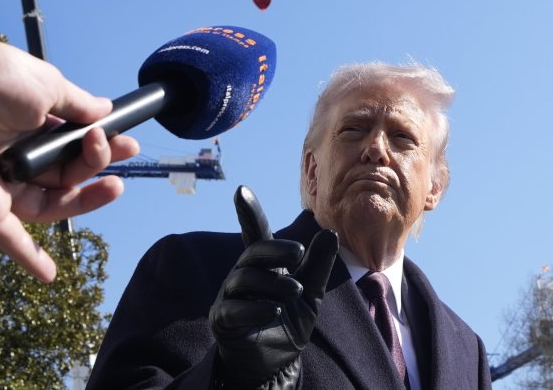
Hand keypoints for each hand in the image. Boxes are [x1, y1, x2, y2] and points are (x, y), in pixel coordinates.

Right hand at [210, 186, 337, 388]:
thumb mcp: (311, 294)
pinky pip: (234, 308)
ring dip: (272, 283)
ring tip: (294, 291)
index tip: (241, 190)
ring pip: (245, 279)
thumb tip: (330, 233)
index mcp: (264, 265)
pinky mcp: (223, 320)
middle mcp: (244, 275)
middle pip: (253, 252)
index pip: (256, 234)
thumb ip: (318, 266)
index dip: (249, 213)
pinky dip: (255, 308)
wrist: (276, 363)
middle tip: (298, 252)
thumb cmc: (289, 323)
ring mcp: (230, 297)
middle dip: (275, 249)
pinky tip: (273, 310)